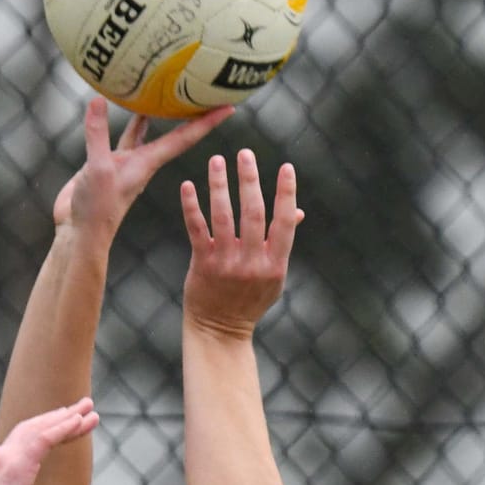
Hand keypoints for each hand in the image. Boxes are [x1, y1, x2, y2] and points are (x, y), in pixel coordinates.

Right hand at [0, 400, 99, 484]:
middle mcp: (3, 455)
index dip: (48, 424)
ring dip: (68, 417)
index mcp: (0, 464)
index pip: (25, 435)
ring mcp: (8, 458)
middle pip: (35, 425)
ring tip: (90, 408)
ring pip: (42, 428)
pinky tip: (78, 422)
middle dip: (61, 414)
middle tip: (85, 405)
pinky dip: (62, 428)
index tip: (68, 419)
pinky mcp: (18, 467)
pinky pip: (44, 439)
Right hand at [53, 96, 228, 242]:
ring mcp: (127, 162)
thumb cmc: (96, 210)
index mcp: (149, 162)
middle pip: (173, 130)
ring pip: (147, 129)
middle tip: (204, 88)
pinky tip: (124, 105)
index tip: (231, 106)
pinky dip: (125, 119)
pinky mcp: (110, 163)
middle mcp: (144, 160)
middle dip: (189, 110)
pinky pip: (123, 135)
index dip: (208, 122)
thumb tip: (98, 100)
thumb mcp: (98, 169)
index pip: (186, 137)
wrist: (81, 234)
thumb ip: (98, 135)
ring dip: (156, 110)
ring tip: (166, 86)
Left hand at [181, 148, 302, 336]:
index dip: (286, 193)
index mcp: (274, 264)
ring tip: (217, 160)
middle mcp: (251, 263)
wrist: (219, 331)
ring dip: (220, 185)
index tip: (286, 168)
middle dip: (249, 180)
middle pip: (253, 213)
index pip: (284, 222)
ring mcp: (226, 264)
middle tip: (245, 154)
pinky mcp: (203, 265)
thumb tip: (297, 212)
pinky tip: (187, 185)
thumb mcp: (273, 277)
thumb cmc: (249, 301)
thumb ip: (282, 244)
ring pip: (223, 216)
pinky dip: (191, 206)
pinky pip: (197, 229)